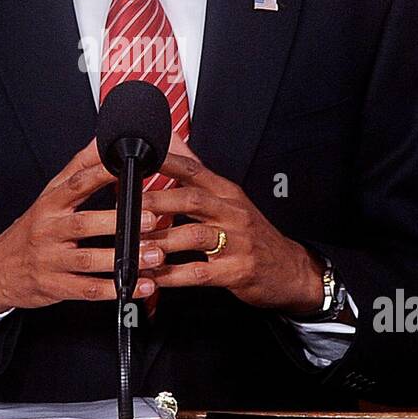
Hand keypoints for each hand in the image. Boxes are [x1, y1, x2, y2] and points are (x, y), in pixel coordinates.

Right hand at [0, 139, 157, 313]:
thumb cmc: (33, 228)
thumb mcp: (50, 194)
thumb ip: (78, 168)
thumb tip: (103, 139)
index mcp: (50, 204)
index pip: (76, 184)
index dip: (103, 175)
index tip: (130, 169)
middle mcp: (49, 231)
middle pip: (83, 224)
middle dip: (118, 222)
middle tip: (151, 218)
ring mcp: (51, 261)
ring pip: (89, 260)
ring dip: (124, 258)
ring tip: (155, 255)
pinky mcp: (56, 287)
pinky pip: (88, 290)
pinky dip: (116, 290)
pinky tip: (140, 286)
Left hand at [139, 137, 324, 312]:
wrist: (291, 269)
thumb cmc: (252, 233)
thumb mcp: (229, 199)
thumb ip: (197, 174)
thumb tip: (172, 141)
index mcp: (227, 193)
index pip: (194, 170)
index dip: (165, 162)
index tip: (137, 160)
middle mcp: (232, 213)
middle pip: (191, 199)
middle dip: (157, 201)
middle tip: (126, 205)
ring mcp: (237, 242)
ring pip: (193, 236)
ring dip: (161, 240)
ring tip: (133, 245)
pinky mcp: (237, 271)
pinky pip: (199, 273)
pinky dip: (173, 276)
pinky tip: (153, 276)